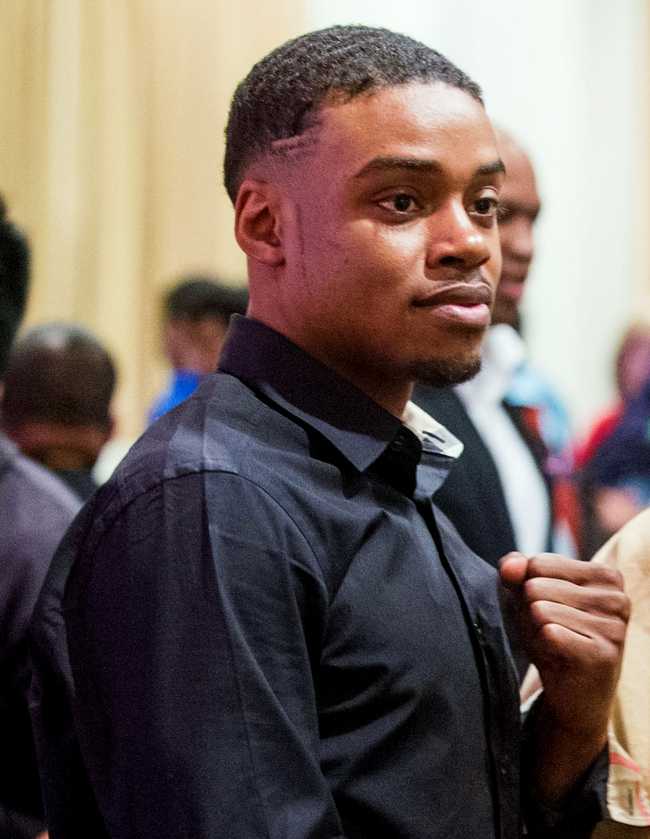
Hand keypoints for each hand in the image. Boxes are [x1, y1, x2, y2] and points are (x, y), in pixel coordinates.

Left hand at [500, 552, 629, 802]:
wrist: (574, 695)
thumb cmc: (552, 637)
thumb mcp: (529, 597)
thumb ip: (515, 572)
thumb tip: (510, 566)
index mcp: (605, 575)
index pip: (537, 563)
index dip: (525, 588)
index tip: (546, 609)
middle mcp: (617, 597)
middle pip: (535, 586)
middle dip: (528, 612)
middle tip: (548, 633)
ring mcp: (614, 627)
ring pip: (540, 609)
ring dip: (534, 631)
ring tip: (553, 646)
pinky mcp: (604, 655)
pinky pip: (549, 633)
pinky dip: (542, 647)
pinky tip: (558, 659)